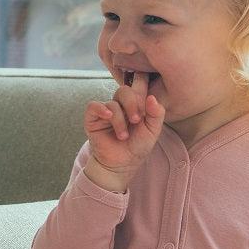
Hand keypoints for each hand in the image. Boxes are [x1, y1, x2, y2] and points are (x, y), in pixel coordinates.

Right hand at [83, 72, 164, 190]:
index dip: (141, 83)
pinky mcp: (93, 119)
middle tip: (136, 119)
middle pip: (124, 90)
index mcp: (136, 104)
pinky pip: (93, 106)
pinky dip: (101, 109)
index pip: (137, 84)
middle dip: (132, 103)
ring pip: (112, 103)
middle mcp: (120, 105)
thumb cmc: (138, 147)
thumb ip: (156, 113)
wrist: (122, 164)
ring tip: (123, 136)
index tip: (146, 97)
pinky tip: (108, 117)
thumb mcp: (153, 130)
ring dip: (119, 120)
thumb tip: (151, 97)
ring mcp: (106, 111)